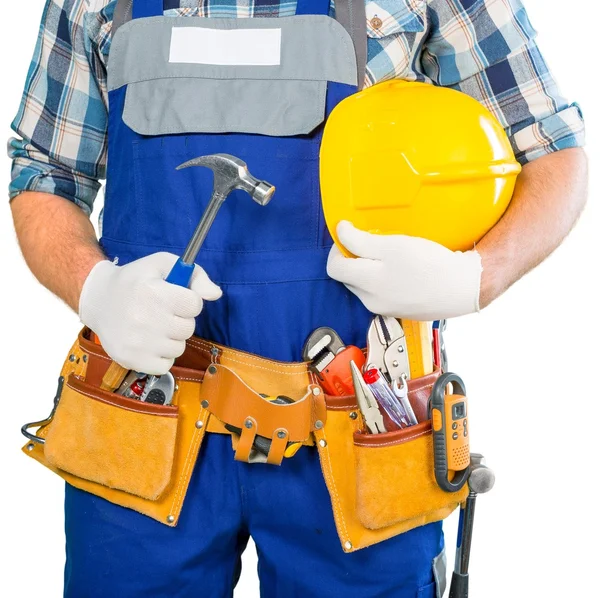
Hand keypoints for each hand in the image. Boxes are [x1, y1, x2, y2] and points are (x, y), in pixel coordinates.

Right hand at [79, 253, 221, 374]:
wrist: (98, 299)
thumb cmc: (136, 280)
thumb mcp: (163, 264)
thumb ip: (195, 274)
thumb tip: (215, 293)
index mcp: (153, 292)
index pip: (195, 304)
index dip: (188, 300)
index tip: (175, 297)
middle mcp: (144, 318)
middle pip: (188, 328)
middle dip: (180, 320)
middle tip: (162, 312)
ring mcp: (137, 342)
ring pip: (179, 348)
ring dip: (172, 338)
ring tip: (154, 326)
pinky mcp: (132, 359)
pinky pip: (165, 365)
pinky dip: (161, 356)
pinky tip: (149, 342)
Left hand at [327, 222, 481, 320]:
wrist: (464, 287)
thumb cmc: (429, 265)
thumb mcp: (392, 246)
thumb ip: (360, 241)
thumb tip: (340, 232)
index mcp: (366, 284)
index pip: (334, 268)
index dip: (339, 248)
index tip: (351, 234)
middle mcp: (371, 301)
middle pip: (348, 277)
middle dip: (354, 258)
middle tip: (372, 242)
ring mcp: (384, 308)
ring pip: (364, 285)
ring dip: (369, 268)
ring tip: (390, 255)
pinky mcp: (398, 310)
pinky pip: (380, 292)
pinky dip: (383, 279)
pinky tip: (401, 269)